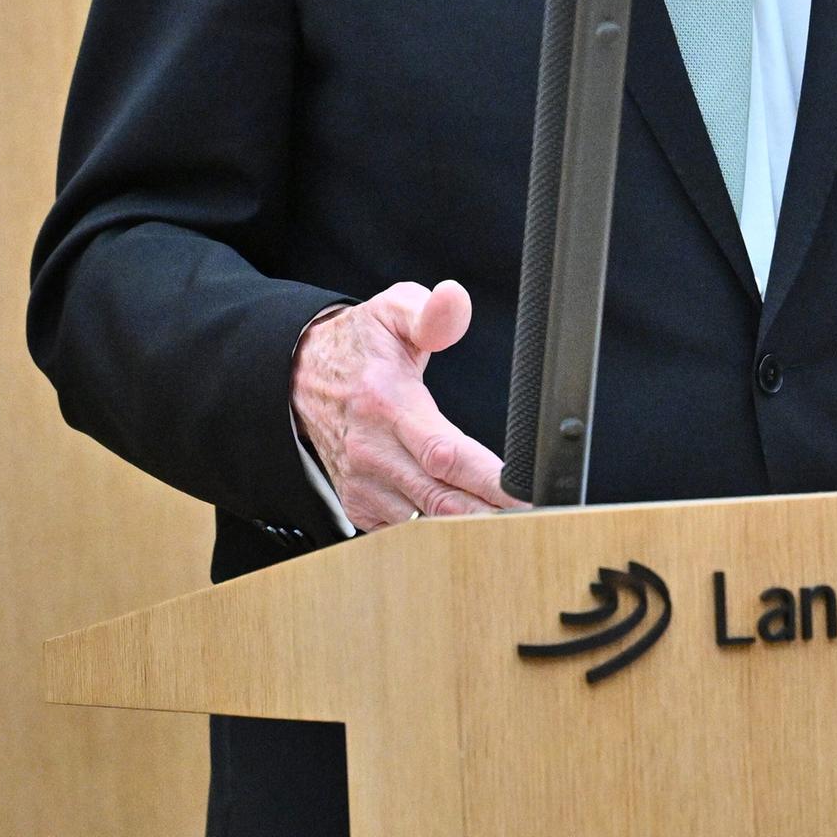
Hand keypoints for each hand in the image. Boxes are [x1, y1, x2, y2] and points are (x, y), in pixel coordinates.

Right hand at [291, 279, 526, 529]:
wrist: (299, 378)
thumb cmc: (359, 345)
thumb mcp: (393, 310)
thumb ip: (431, 312)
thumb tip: (455, 299)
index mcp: (387, 405)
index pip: (445, 454)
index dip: (487, 480)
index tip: (523, 494)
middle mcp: (373, 453)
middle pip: (442, 502)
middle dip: (492, 517)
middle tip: (537, 524)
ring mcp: (364, 486)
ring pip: (426, 526)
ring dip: (472, 533)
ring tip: (517, 534)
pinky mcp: (360, 507)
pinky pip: (407, 533)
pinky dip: (441, 537)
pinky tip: (477, 532)